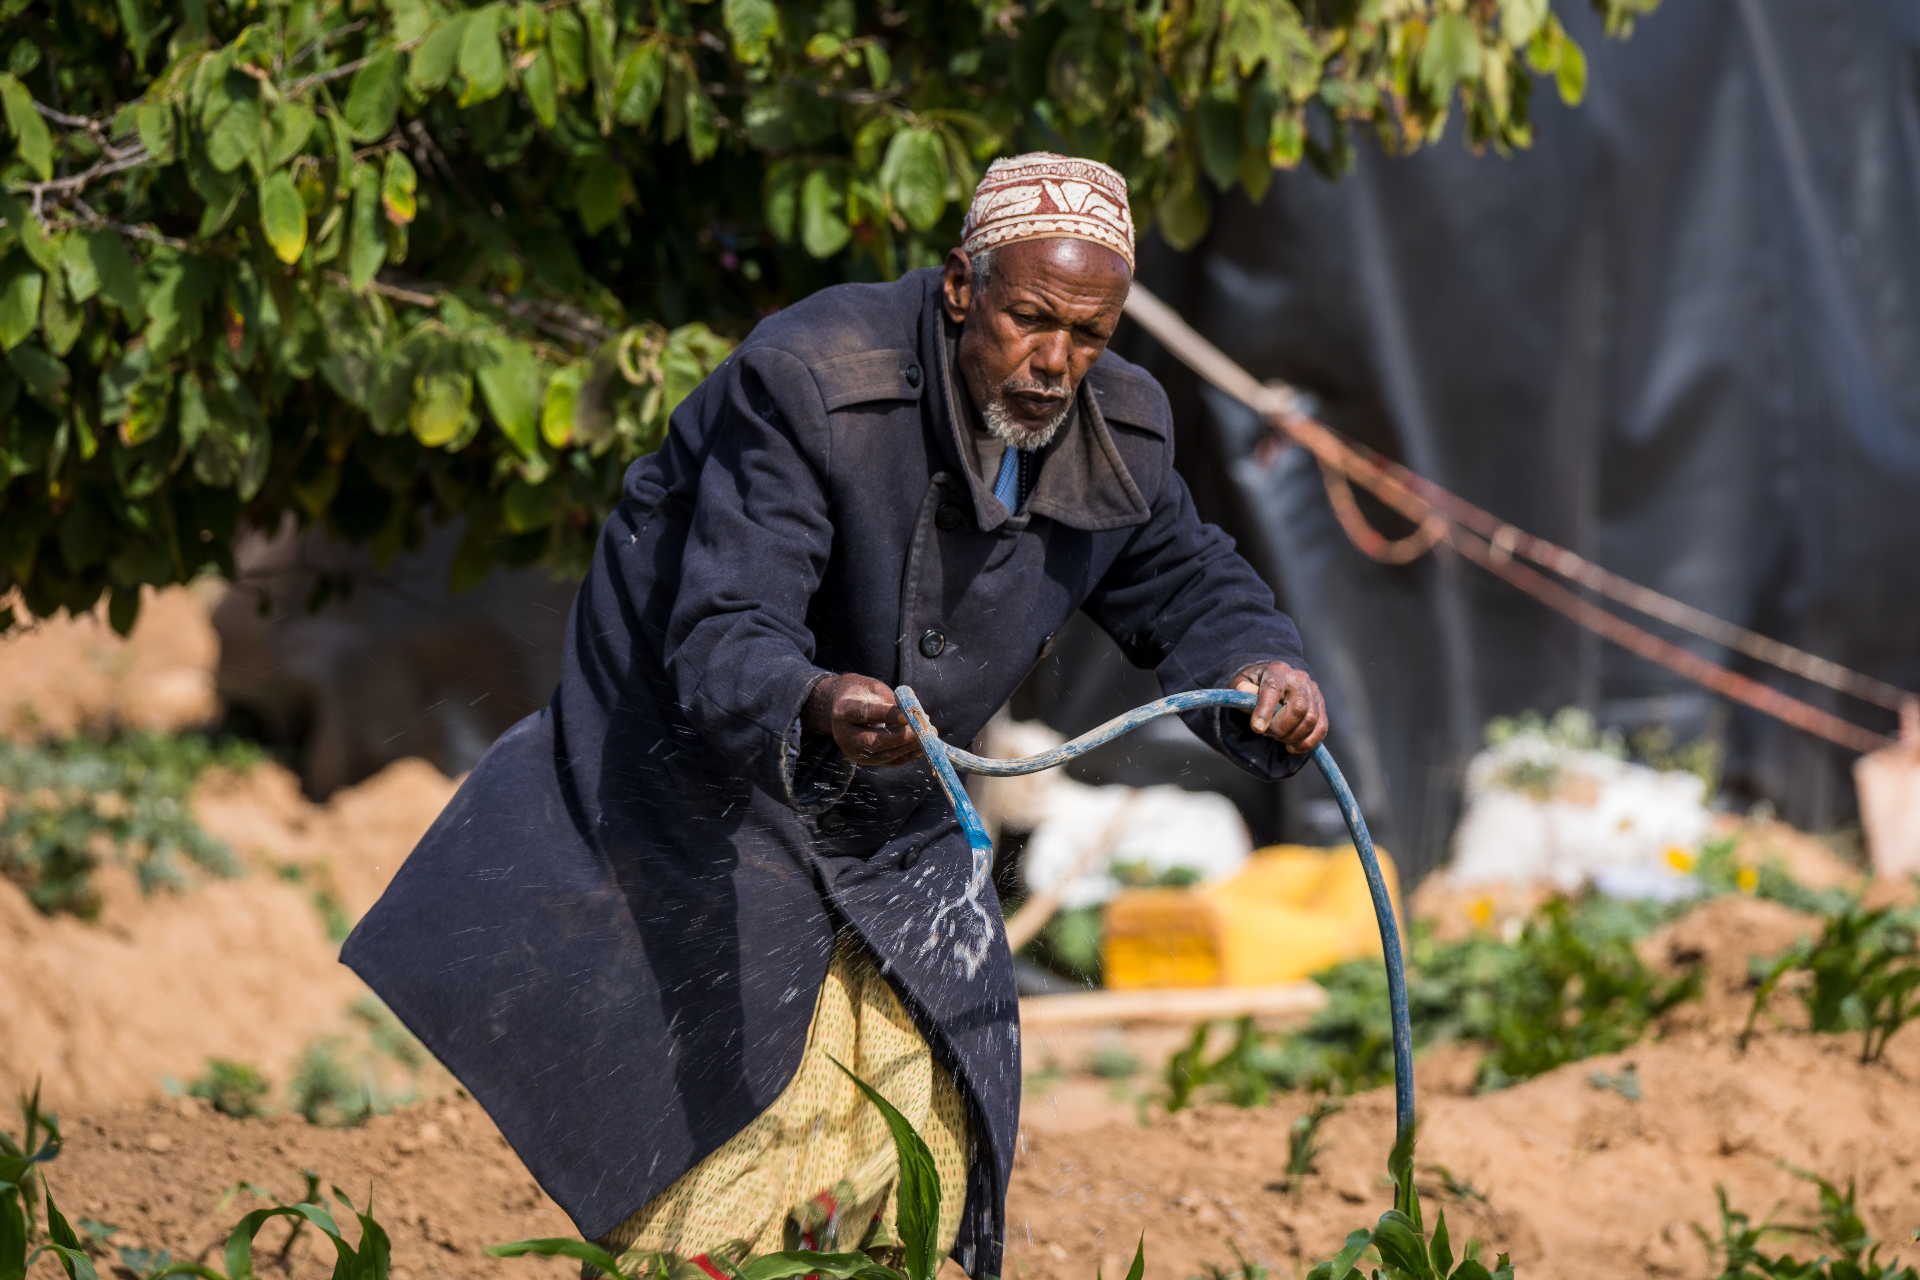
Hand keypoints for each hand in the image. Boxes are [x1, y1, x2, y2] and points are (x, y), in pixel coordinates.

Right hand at [802, 673, 922, 767]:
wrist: (841, 708)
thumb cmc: (860, 692)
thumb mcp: (872, 687)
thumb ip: (890, 699)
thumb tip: (913, 712)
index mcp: (843, 711)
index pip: (865, 714)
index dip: (887, 715)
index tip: (907, 715)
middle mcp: (845, 735)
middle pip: (874, 741)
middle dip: (901, 737)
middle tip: (924, 729)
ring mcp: (854, 751)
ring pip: (884, 755)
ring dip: (909, 747)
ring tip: (930, 736)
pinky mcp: (866, 760)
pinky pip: (890, 761)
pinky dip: (908, 755)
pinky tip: (924, 747)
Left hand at [1231, 662, 1327, 752]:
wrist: (1274, 680)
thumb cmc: (1254, 685)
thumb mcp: (1242, 682)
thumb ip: (1242, 688)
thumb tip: (1244, 689)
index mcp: (1277, 670)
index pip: (1273, 688)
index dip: (1265, 710)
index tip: (1257, 728)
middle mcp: (1299, 678)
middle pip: (1298, 708)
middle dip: (1280, 728)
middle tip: (1267, 733)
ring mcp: (1313, 691)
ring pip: (1311, 720)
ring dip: (1292, 736)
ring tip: (1277, 737)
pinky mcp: (1321, 705)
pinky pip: (1321, 728)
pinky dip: (1307, 742)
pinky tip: (1292, 746)